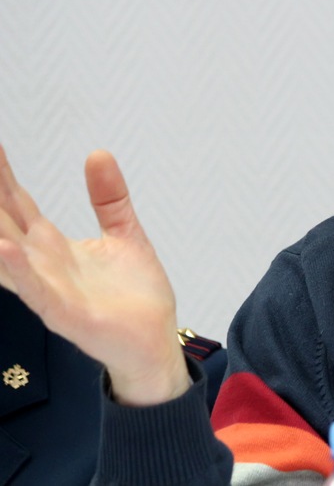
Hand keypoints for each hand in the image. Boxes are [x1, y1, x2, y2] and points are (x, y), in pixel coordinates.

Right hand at [0, 144, 189, 405]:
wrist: (155, 342)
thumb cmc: (135, 295)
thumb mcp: (125, 233)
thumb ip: (109, 197)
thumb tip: (97, 153)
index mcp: (54, 246)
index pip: (18, 204)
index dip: (1, 175)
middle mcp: (43, 265)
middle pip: (5, 223)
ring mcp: (50, 290)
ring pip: (9, 257)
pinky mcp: (66, 314)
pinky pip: (37, 290)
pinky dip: (20, 270)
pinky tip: (5, 248)